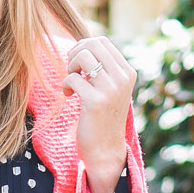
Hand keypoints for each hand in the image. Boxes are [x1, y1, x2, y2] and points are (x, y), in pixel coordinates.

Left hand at [63, 34, 135, 192]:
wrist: (105, 150)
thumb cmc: (103, 117)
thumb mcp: (110, 89)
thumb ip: (103, 68)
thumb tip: (83, 43)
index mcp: (128, 72)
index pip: (102, 42)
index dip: (83, 47)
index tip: (77, 64)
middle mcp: (123, 79)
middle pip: (92, 45)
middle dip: (75, 54)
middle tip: (72, 71)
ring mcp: (111, 90)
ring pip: (83, 57)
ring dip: (70, 67)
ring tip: (71, 83)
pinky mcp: (95, 102)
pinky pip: (73, 78)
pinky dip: (65, 85)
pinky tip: (68, 96)